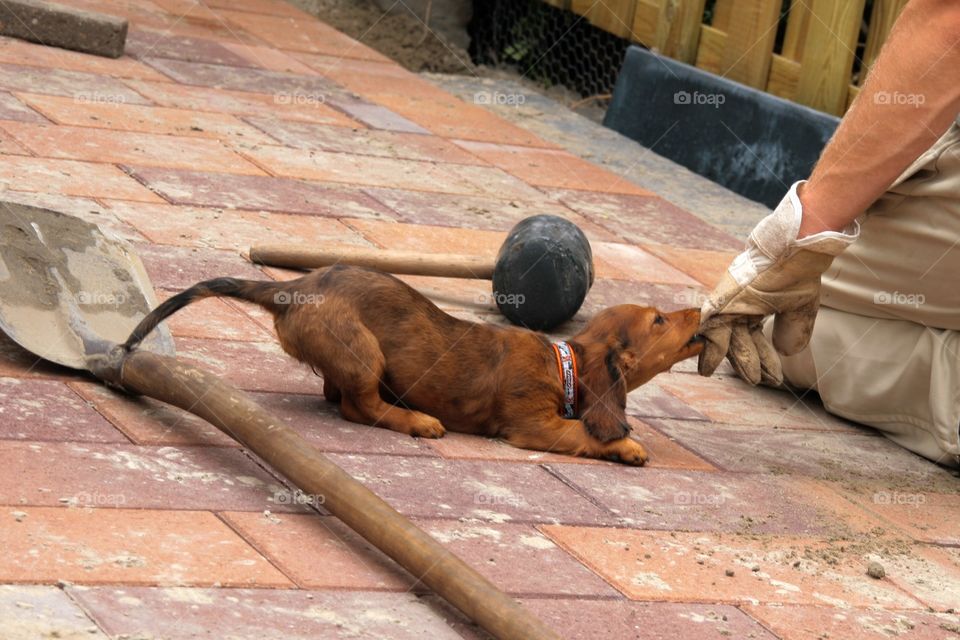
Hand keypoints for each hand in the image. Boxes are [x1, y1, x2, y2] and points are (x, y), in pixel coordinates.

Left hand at [698, 181, 858, 384]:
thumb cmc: (797, 273)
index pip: (756, 339)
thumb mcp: (800, 308)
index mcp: (757, 308)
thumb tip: (787, 352)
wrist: (795, 252)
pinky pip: (710, 328)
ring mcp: (730, 304)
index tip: (772, 378)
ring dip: (726, 360)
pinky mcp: (721, 301)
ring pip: (723, 339)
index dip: (764, 359)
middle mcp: (741, 308)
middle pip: (739, 342)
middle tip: (755, 382)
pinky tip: (707, 366)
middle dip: (747, 363)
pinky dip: (709, 348)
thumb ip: (793, 329)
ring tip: (726, 377)